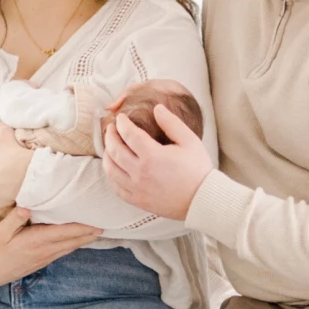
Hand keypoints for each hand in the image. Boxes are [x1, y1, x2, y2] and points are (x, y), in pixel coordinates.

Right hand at [0, 208, 101, 287]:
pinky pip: (64, 251)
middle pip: (73, 241)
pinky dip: (75, 244)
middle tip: (107, 223)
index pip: (64, 233)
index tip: (97, 222)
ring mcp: (45, 257)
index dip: (82, 228)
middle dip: (90, 233)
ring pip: (70, 247)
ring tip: (99, 229)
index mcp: (36, 241)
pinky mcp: (43, 261)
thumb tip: (26, 208)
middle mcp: (44, 250)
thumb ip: (13, 220)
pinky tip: (81, 239)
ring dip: (85, 239)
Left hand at [102, 104, 212, 220]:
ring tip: (110, 146)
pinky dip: (111, 175)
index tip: (120, 118)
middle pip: (115, 150)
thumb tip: (157, 108)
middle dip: (110, 136)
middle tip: (111, 128)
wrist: (202, 199)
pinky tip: (114, 167)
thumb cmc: (197, 170)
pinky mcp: (137, 200)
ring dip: (106, 155)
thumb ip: (172, 123)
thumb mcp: (190, 141)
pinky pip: (116, 187)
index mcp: (153, 156)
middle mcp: (140, 173)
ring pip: (110, 170)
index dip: (122, 123)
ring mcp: (137, 189)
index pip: (129, 134)